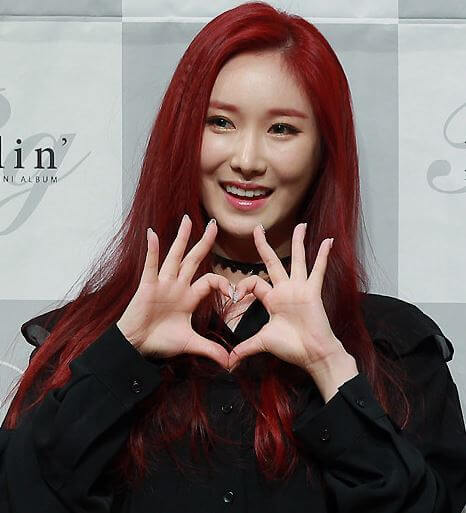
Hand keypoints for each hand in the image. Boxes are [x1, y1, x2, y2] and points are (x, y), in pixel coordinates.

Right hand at [117, 215, 231, 368]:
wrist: (137, 346)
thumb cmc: (161, 341)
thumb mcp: (190, 343)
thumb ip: (210, 349)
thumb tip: (231, 363)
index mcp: (189, 297)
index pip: (210, 281)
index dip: (223, 284)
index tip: (233, 294)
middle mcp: (177, 286)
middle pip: (193, 259)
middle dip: (204, 243)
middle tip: (214, 225)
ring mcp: (163, 284)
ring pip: (175, 257)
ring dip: (181, 238)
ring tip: (187, 220)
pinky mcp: (147, 286)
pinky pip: (151, 265)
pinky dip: (151, 250)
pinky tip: (152, 234)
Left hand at [228, 224, 357, 398]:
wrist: (313, 355)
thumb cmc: (291, 348)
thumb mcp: (262, 343)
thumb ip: (244, 348)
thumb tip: (228, 363)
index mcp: (272, 299)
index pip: (254, 282)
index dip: (242, 286)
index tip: (233, 297)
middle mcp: (285, 290)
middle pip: (272, 262)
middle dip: (264, 245)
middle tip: (257, 228)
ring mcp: (300, 289)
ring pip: (297, 260)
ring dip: (298, 242)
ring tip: (300, 225)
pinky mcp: (312, 292)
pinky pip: (318, 270)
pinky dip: (323, 255)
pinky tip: (328, 241)